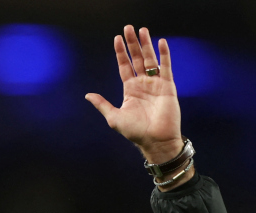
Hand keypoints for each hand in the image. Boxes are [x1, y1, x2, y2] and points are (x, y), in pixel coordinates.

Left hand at [85, 25, 184, 164]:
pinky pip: (166, 67)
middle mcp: (142, 84)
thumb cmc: (135, 132)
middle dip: (132, 43)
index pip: (124, 66)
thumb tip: (87, 95)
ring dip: (146, 44)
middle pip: (136, 58)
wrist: (155, 140)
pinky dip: (164, 55)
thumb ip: (102, 104)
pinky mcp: (168, 86)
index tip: (117, 38)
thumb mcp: (114, 117)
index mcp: (130, 90)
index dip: (120, 53)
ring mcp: (155, 84)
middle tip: (128, 28)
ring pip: (150, 59)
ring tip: (142, 30)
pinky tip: (161, 43)